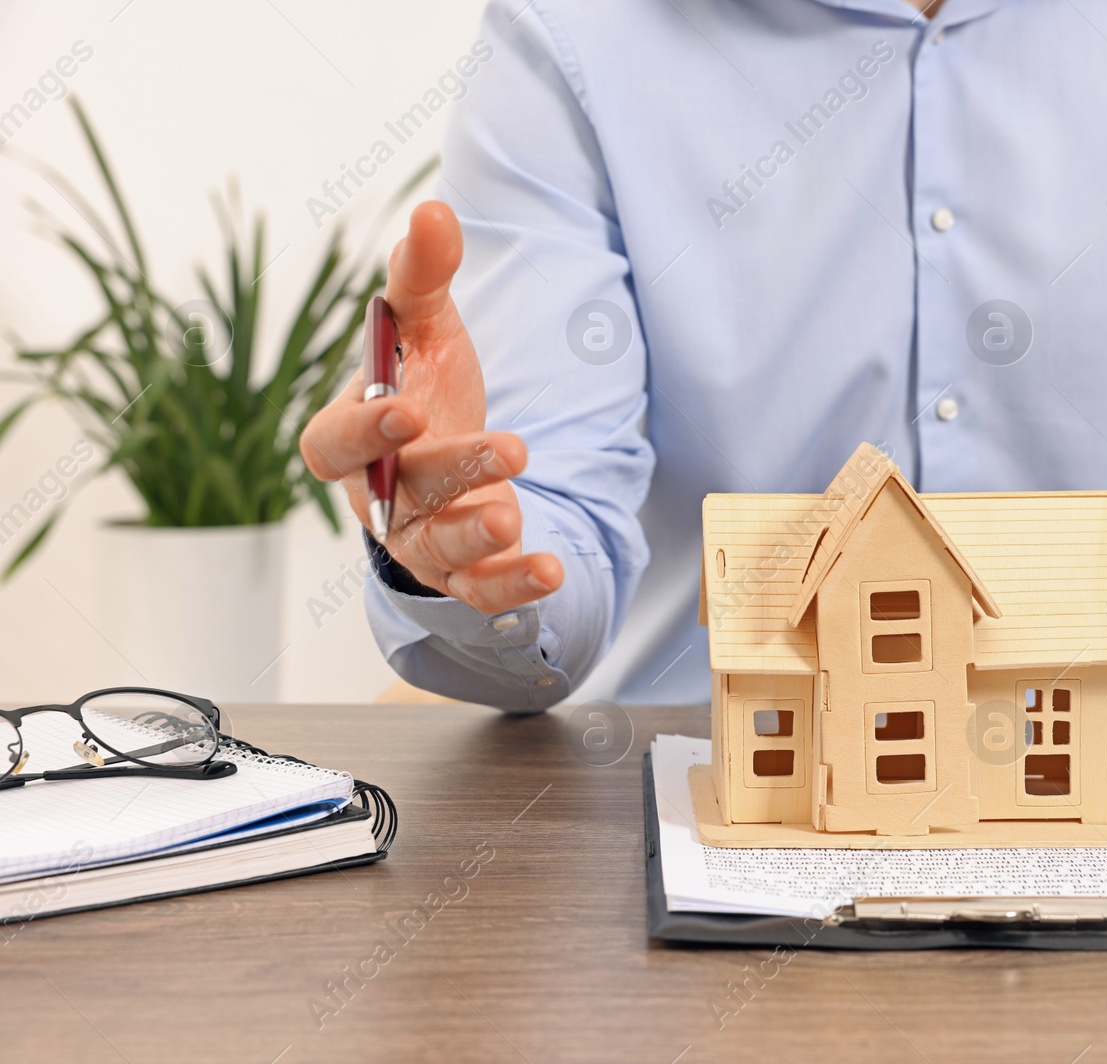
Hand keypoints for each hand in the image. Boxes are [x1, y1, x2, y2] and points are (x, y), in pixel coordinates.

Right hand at [300, 201, 563, 613]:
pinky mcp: (465, 571)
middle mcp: (378, 499)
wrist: (458, 462)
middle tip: (512, 448)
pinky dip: (513, 588)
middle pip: (399, 495)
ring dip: (477, 535)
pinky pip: (482, 590)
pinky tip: (552, 571)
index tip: (406, 410)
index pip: (334, 445)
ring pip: (439, 548)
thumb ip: (422, 277)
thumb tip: (434, 210)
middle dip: (451, 471)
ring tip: (516, 519)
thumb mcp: (427, 332)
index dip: (364, 432)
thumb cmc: (428, 390)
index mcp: (351, 439)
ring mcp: (421, 541)